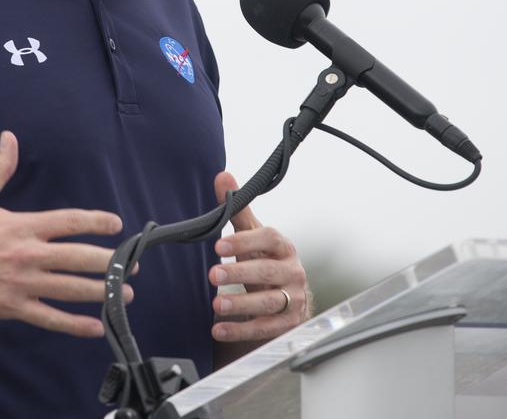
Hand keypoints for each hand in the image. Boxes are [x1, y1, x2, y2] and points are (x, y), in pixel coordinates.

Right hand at [0, 130, 128, 337]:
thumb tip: (9, 137)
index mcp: (21, 225)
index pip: (69, 221)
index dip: (98, 222)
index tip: (117, 225)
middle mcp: (25, 254)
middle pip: (79, 257)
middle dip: (111, 262)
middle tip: (133, 266)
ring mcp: (19, 284)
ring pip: (70, 289)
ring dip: (103, 292)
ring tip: (127, 295)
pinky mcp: (9, 308)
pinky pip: (49, 318)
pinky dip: (74, 324)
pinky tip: (95, 326)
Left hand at [208, 171, 309, 342]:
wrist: (288, 299)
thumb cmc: (265, 261)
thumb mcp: (253, 237)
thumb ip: (238, 210)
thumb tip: (222, 176)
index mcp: (282, 247)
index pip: (269, 239)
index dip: (245, 241)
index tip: (220, 246)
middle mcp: (292, 272)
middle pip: (268, 272)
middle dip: (240, 274)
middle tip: (213, 275)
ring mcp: (293, 299)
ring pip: (269, 302)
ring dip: (242, 305)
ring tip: (216, 305)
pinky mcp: (288, 323)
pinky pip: (266, 328)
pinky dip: (242, 330)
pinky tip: (219, 328)